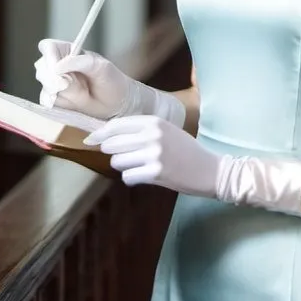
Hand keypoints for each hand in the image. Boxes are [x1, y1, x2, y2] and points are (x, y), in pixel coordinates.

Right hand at [35, 39, 133, 119]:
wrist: (118, 103)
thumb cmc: (112, 80)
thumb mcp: (101, 67)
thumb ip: (80, 63)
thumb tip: (57, 67)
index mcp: (68, 52)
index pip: (47, 47)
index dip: (49, 57)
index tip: (58, 70)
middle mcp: (58, 65)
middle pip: (42, 68)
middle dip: (55, 80)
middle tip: (72, 85)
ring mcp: (56, 83)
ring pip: (45, 87)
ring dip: (63, 93)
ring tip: (83, 93)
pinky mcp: (56, 99)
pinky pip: (48, 102)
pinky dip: (61, 104)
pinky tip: (75, 103)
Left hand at [83, 115, 220, 193]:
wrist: (210, 170)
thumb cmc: (187, 150)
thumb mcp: (167, 131)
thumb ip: (142, 130)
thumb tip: (109, 136)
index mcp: (155, 122)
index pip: (117, 125)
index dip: (100, 133)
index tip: (90, 140)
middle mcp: (152, 135)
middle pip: (113, 143)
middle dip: (114, 152)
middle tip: (126, 157)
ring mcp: (154, 154)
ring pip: (118, 162)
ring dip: (125, 167)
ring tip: (141, 166)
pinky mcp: (156, 172)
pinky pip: (128, 177)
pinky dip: (133, 179)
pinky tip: (145, 177)